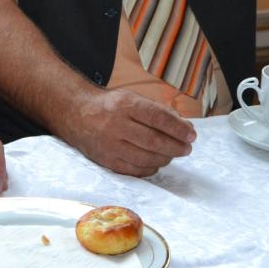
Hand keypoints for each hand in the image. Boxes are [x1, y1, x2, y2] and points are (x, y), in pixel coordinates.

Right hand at [64, 89, 195, 176]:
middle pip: (153, 140)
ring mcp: (110, 144)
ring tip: (173, 154)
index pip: (157, 117)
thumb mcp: (131, 98)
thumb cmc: (111, 106)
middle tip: (187, 148)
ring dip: (165, 158)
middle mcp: (115, 124)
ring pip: (145, 157)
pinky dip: (151, 168)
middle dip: (175, 146)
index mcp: (124, 104)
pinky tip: (157, 162)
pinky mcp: (106, 160)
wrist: (76, 114)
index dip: (177, 128)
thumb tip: (184, 126)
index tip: (192, 134)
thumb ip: (158, 110)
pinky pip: (135, 170)